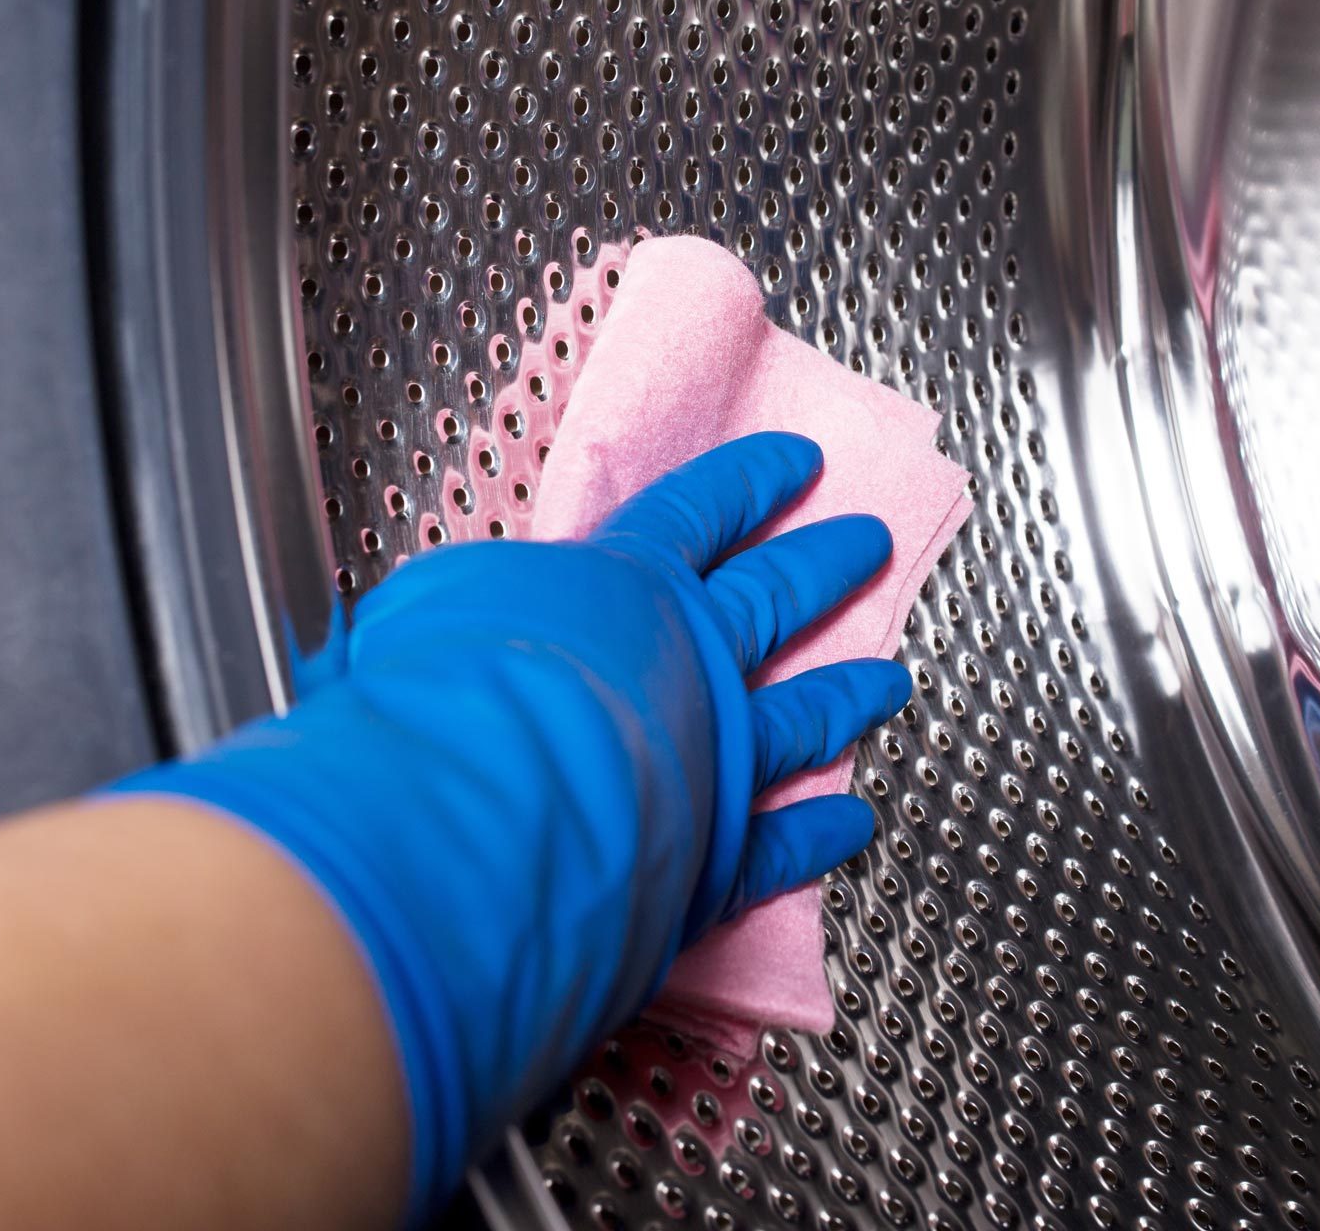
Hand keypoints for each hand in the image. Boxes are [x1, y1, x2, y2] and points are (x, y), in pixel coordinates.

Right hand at [114, 433, 902, 1217]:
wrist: (478, 814)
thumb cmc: (438, 698)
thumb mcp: (432, 608)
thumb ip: (473, 606)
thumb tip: (465, 616)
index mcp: (622, 586)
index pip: (698, 515)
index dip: (751, 484)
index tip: (799, 463)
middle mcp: (689, 663)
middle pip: (775, 601)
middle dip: (826, 565)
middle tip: (871, 542)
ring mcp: (718, 760)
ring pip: (805, 716)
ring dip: (849, 695)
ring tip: (887, 681)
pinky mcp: (718, 857)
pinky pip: (785, 844)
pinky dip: (823, 835)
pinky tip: (853, 823)